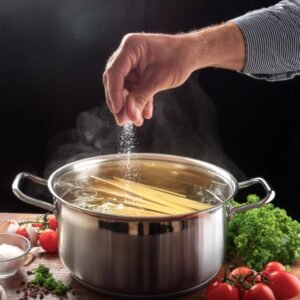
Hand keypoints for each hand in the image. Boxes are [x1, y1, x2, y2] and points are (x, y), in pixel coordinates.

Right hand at [103, 23, 244, 125]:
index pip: (114, 73)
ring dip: (129, 105)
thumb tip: (130, 114)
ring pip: (124, 88)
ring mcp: (132, 65)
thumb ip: (141, 97)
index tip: (118, 110)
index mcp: (130, 48)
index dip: (114, 93)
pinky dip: (138, 101)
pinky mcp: (138, 73)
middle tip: (122, 120)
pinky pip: (134, 89)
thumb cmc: (178, 59)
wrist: (190, 55)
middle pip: (115, 81)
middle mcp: (127, 55)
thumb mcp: (158, 80)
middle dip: (119, 102)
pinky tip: (145, 113)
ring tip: (134, 120)